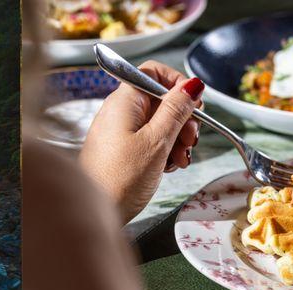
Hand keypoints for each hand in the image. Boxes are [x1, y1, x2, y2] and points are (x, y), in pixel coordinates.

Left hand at [80, 60, 203, 222]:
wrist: (97, 213)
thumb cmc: (120, 179)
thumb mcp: (158, 141)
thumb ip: (176, 110)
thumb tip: (192, 84)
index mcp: (125, 101)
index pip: (155, 73)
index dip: (179, 85)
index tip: (195, 104)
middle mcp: (121, 111)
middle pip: (162, 99)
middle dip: (183, 118)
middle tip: (191, 139)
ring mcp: (121, 131)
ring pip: (160, 122)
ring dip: (178, 138)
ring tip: (180, 159)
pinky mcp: (124, 149)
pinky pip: (152, 140)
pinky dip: (166, 150)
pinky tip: (170, 167)